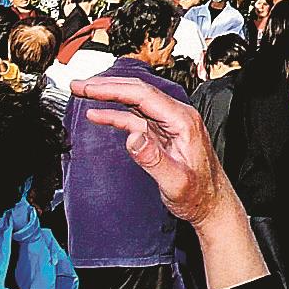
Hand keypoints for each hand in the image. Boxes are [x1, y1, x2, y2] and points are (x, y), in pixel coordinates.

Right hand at [76, 75, 235, 227]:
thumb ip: (153, 159)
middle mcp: (177, 117)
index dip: (114, 89)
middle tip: (78, 84)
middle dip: (107, 85)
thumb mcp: (175, 182)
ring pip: (136, 101)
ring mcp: (169, 124)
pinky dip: (116, 113)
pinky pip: (136, 117)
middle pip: (138, 92)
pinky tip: (98, 113)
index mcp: (183, 121)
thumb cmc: (199, 194)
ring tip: (83, 91)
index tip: (89, 87)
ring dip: (109, 95)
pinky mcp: (162, 133)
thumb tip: (133, 136)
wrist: (211, 203)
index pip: (144, 95)